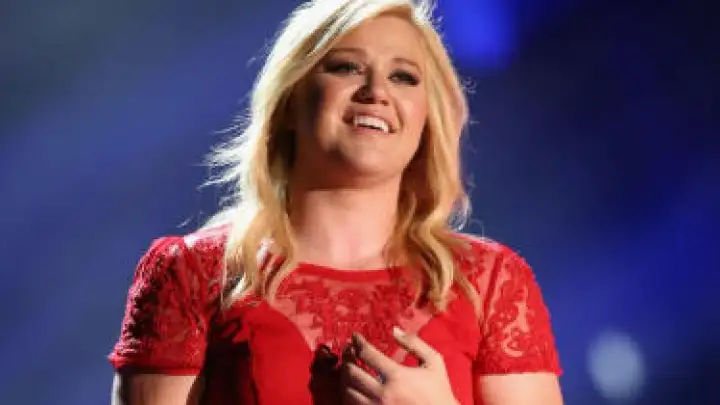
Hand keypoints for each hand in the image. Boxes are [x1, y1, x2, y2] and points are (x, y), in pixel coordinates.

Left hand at [340, 327, 458, 404]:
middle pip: (351, 372)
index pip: (367, 354)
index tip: (355, 337)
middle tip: (349, 351)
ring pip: (348, 391)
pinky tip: (353, 387)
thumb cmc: (438, 391)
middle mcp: (383, 393)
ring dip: (345, 378)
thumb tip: (394, 330)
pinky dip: (349, 394)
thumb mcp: (433, 362)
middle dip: (347, 359)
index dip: (358, 342)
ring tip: (349, 368)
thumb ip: (414, 343)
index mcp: (396, 376)